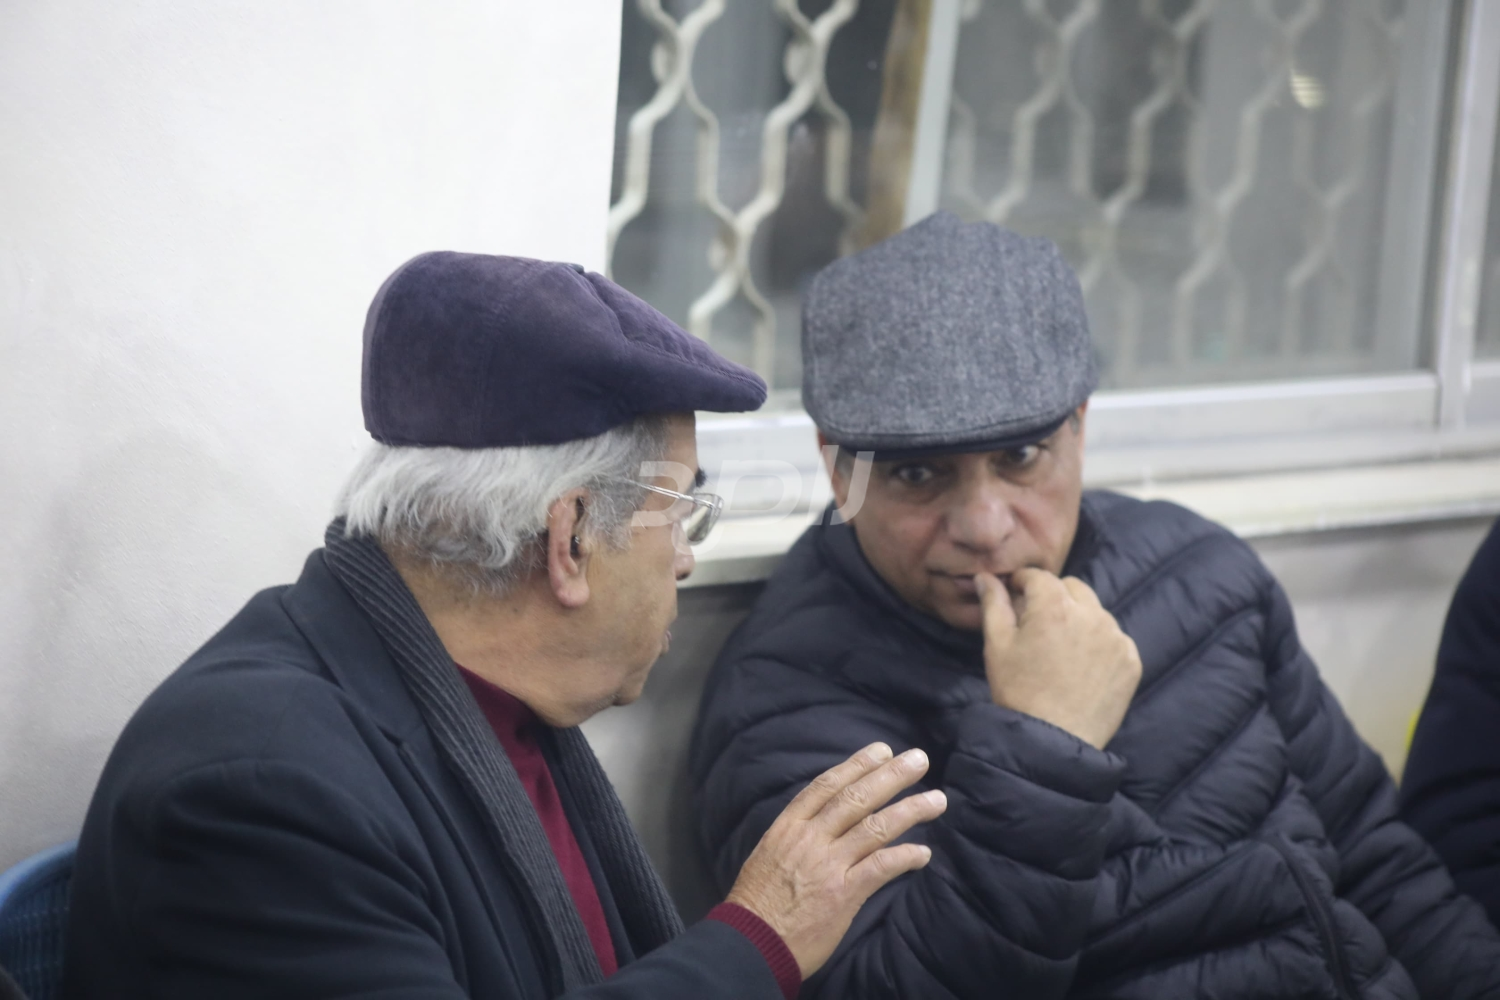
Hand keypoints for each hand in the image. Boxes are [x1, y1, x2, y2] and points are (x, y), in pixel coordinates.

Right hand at [724, 743, 946, 978]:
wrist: (750, 942)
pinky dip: (906, 857)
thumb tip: (822, 824)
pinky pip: (882, 866)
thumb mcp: (768, 855)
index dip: (857, 765)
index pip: (827, 785)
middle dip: (892, 776)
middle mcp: (810, 838)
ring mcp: (828, 864)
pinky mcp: (844, 893)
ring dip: (911, 810)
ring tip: (937, 800)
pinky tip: (924, 853)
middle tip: (919, 759)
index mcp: (788, 826)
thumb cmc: (756, 904)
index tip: (882, 750)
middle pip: (857, 797)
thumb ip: (796, 836)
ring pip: (876, 827)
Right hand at [977, 568, 1140, 749]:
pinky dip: (1099, 642)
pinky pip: (1114, 638)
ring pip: (1095, 611)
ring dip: (1078, 618)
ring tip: (1061, 647)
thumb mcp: (997, 646)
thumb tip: (986, 577)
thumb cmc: (1018, 692)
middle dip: (1053, 596)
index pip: (1039, 576)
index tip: (1015, 593)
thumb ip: (993, 605)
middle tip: (1038, 622)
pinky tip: (1082, 665)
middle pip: (1072, 587)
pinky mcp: (1131, 660)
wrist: (1052, 742)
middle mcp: (1091, 614)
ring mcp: (1116, 637)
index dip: (1023, 582)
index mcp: (1054, 606)